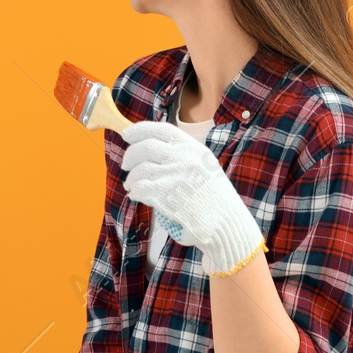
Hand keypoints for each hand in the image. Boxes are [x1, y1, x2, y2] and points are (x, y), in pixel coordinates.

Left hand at [120, 120, 264, 275]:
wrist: (226, 223)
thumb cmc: (213, 197)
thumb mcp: (204, 165)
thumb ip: (180, 155)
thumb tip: (146, 146)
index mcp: (194, 148)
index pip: (161, 129)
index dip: (139, 130)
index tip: (126, 134)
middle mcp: (184, 158)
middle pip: (145, 147)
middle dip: (130, 155)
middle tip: (126, 165)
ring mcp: (175, 176)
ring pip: (139, 170)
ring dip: (131, 178)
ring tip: (131, 186)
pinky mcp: (166, 196)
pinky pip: (140, 188)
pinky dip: (134, 192)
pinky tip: (136, 196)